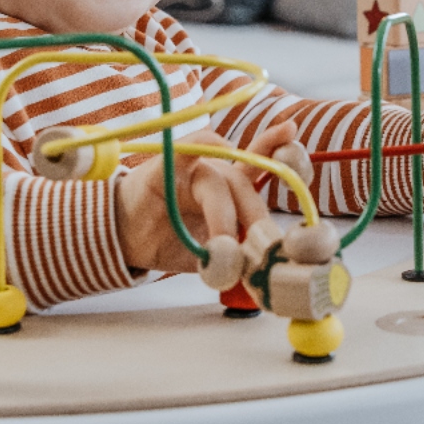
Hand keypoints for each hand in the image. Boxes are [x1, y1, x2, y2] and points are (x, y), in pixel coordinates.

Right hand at [115, 120, 297, 272]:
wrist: (122, 237)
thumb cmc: (167, 239)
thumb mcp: (209, 256)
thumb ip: (234, 261)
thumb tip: (262, 276)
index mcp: (231, 191)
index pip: (264, 170)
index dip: (286, 158)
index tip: (300, 152)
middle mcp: (217, 174)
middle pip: (246, 187)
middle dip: (257, 220)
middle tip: (261, 250)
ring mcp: (193, 168)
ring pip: (220, 182)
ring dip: (223, 217)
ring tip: (220, 248)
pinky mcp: (166, 166)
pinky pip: (189, 151)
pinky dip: (205, 147)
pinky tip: (217, 151)